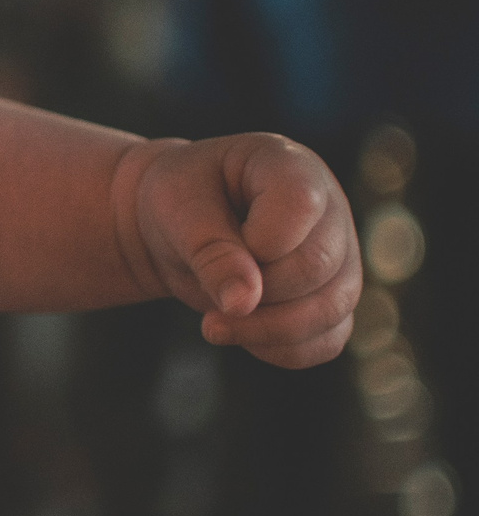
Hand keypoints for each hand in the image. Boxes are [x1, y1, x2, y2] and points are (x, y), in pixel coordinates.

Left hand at [124, 134, 359, 367]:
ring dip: (266, 329)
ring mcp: (340, 257)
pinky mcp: (331, 300)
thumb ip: (209, 250)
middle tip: (206, 287)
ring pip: (332, 310)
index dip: (260, 239)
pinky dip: (281, 349)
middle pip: (318, 266)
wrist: (178, 225)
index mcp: (290, 166)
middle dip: (257, 289)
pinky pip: (327, 341)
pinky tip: (240, 335)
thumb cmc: (178, 201)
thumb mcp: (175, 208)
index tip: (215, 242)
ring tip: (212, 324)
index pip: (301, 203)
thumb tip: (243, 303)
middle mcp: (330, 210)